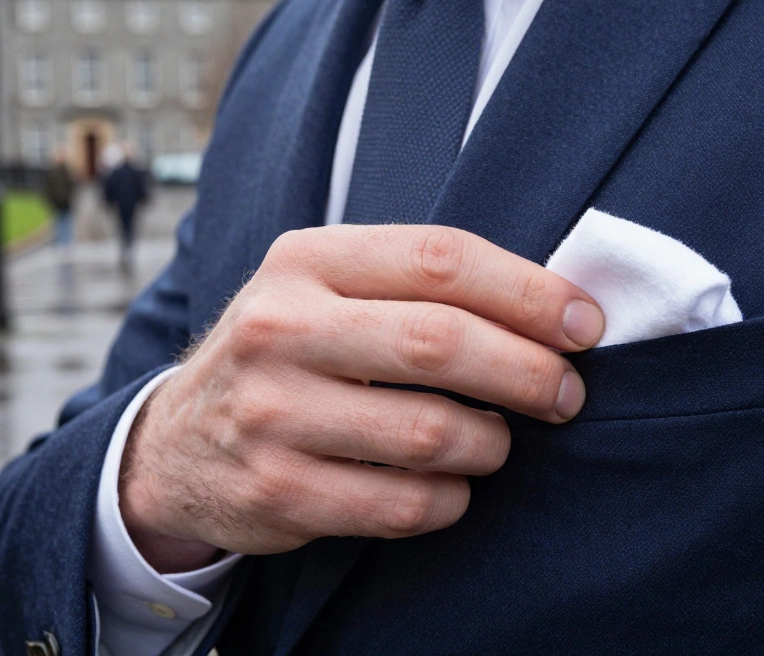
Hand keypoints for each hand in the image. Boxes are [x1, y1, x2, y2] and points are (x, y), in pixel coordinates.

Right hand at [119, 226, 604, 572]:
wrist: (178, 441)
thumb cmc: (290, 352)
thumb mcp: (328, 288)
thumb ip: (419, 284)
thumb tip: (557, 307)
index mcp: (306, 260)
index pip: (441, 259)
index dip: (529, 291)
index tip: (585, 323)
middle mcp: (280, 328)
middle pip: (440, 343)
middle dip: (529, 371)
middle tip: (566, 393)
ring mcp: (271, 414)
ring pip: (431, 433)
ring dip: (492, 444)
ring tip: (498, 441)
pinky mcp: (277, 491)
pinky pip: (404, 505)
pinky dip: (452, 498)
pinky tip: (453, 485)